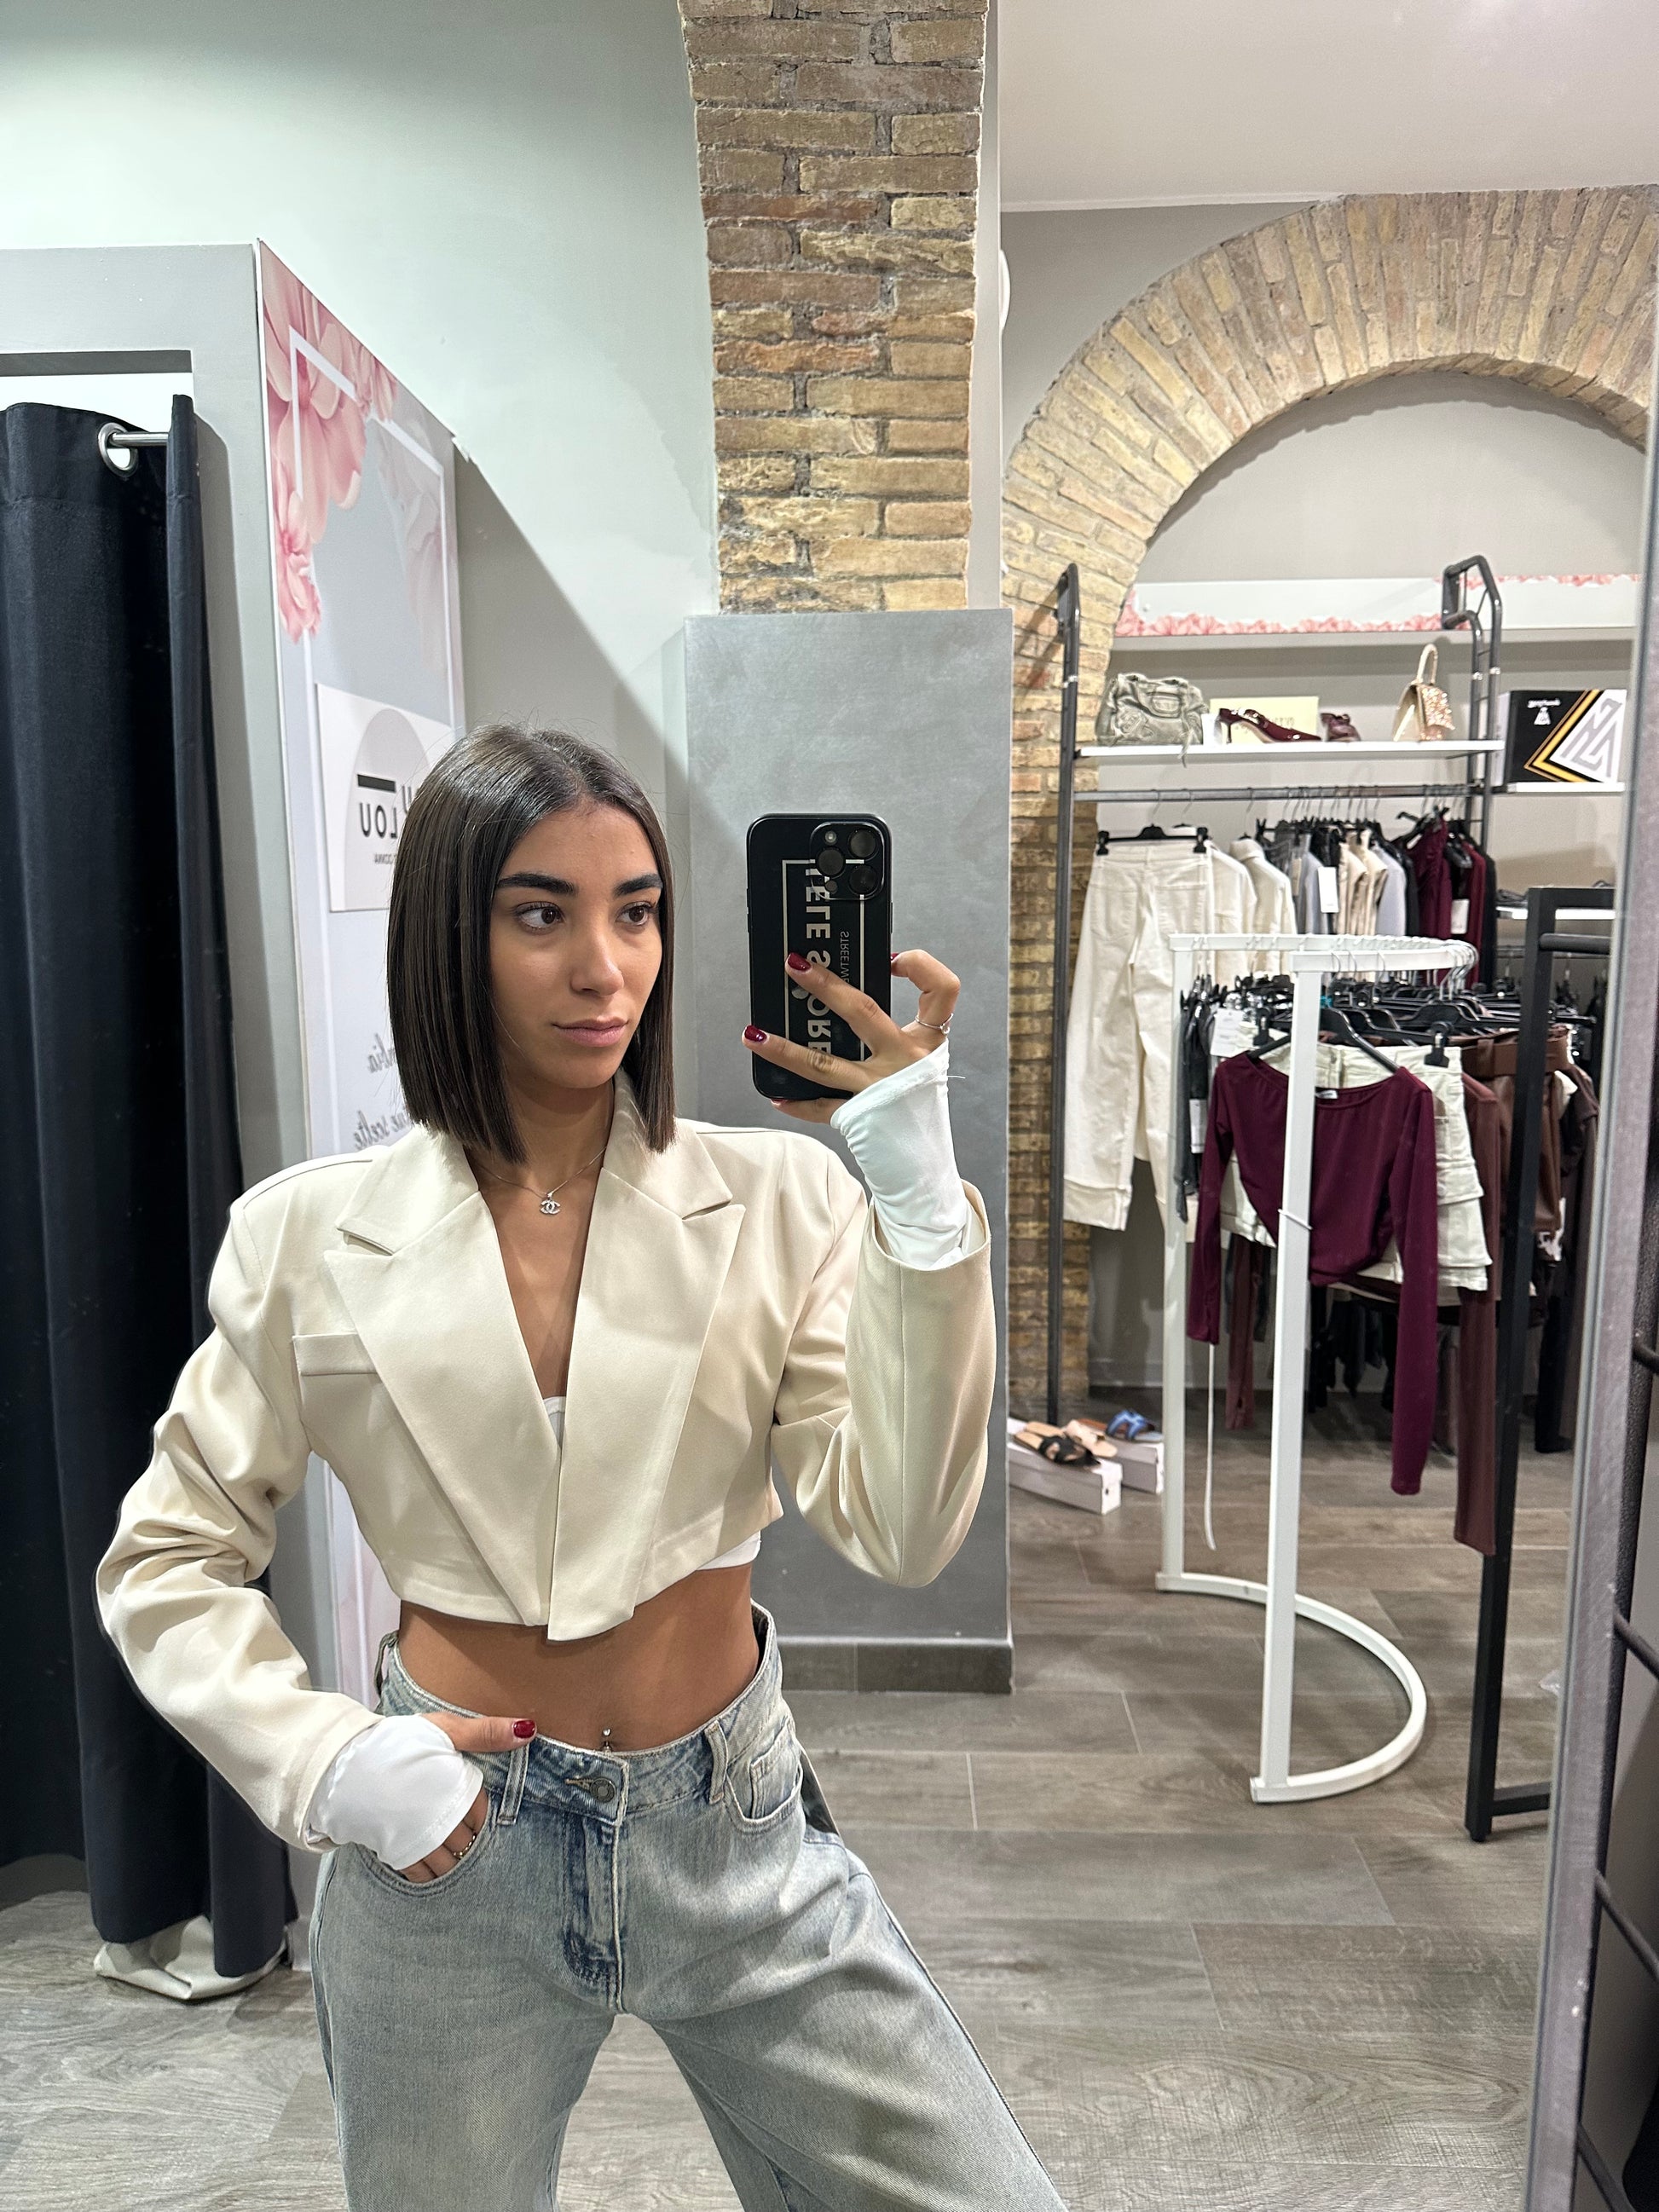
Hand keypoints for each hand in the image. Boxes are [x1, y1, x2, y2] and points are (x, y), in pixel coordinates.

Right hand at [394, 1709, 531, 1882]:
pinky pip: (422, 1875)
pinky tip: (427, 1865)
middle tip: (456, 1831)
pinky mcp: (397, 1853)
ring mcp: (421, 1840)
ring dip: (450, 1859)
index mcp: (459, 1790)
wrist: (346, 1765)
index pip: (481, 1813)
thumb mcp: (444, 1730)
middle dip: (465, 1838)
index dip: (476, 1812)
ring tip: (443, 1847)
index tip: (467, 1808)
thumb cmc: (397, 1743)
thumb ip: (486, 1733)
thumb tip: (529, 1730)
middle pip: (467, 1841)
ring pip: (449, 1864)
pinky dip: (428, 1874)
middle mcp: (444, 1821)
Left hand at [743, 947, 959, 1124]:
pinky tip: (776, 1095)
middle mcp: (905, 1060)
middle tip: (794, 965)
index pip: (942, 989)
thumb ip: (893, 1027)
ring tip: (752, 1035)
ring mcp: (879, 1089)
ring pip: (824, 1064)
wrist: (923, 1159)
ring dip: (784, 1049)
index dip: (920, 965)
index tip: (891, 958)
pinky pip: (821, 1107)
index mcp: (927, 1041)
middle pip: (864, 1012)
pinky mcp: (859, 1116)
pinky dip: (797, 1102)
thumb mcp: (921, 1058)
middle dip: (825, 985)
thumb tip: (840, 994)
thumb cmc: (917, 1100)